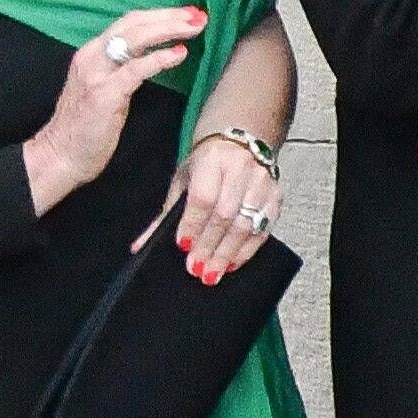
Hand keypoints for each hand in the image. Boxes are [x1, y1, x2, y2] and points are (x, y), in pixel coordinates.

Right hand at [19, 7, 211, 212]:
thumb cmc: (87, 126)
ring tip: (194, 28)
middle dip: (169, 16)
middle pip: (134, 24)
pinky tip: (179, 54)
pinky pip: (135, 69)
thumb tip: (156, 52)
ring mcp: (97, 74)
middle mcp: (92, 56)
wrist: (60, 155)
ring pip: (135, 39)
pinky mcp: (105, 94)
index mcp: (92, 52)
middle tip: (198, 16)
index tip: (188, 14)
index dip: (160, 15)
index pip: (129, 22)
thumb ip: (124, 67)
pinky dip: (159, 58)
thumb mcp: (105, 86)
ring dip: (168, 30)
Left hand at [157, 133, 281, 283]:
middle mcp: (241, 169)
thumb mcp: (182, 181)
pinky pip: (263, 230)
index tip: (183, 245)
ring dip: (228, 253)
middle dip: (210, 245)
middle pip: (226, 214)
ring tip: (212, 272)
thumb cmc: (207, 164)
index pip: (203, 197)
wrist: (239, 144)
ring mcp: (262, 183)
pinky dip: (246, 251)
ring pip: (247, 225)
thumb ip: (165, 215)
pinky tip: (232, 263)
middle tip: (196, 267)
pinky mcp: (276, 198)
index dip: (193, 224)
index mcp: (213, 160)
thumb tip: (142, 246)